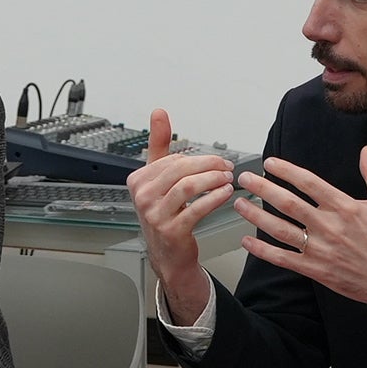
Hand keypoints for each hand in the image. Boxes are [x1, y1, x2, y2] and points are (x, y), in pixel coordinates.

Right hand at [125, 109, 240, 326]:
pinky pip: (196, 208)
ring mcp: (154, 214)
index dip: (199, 159)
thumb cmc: (165, 213)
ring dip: (213, 180)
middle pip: (180, 170)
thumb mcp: (159, 177)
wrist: (168, 254)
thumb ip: (160, 144)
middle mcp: (142, 196)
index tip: (218, 161)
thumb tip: (158, 113)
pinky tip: (225, 194)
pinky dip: (214, 198)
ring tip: (228, 179)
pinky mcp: (170, 230)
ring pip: (188, 186)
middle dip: (209, 166)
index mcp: (138, 180)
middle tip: (227, 167)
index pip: (172, 160)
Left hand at [234, 147, 366, 344]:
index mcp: (344, 206)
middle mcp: (328, 226)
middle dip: (263, 189)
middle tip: (245, 179)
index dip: (286, 170)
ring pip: (280, 230)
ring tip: (239, 204)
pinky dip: (263, 250)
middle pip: (288, 203)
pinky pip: (283, 258)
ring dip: (256, 216)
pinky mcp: (315, 269)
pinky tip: (247, 240)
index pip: (308, 182)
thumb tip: (366, 151)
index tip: (270, 163)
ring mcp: (320, 249)